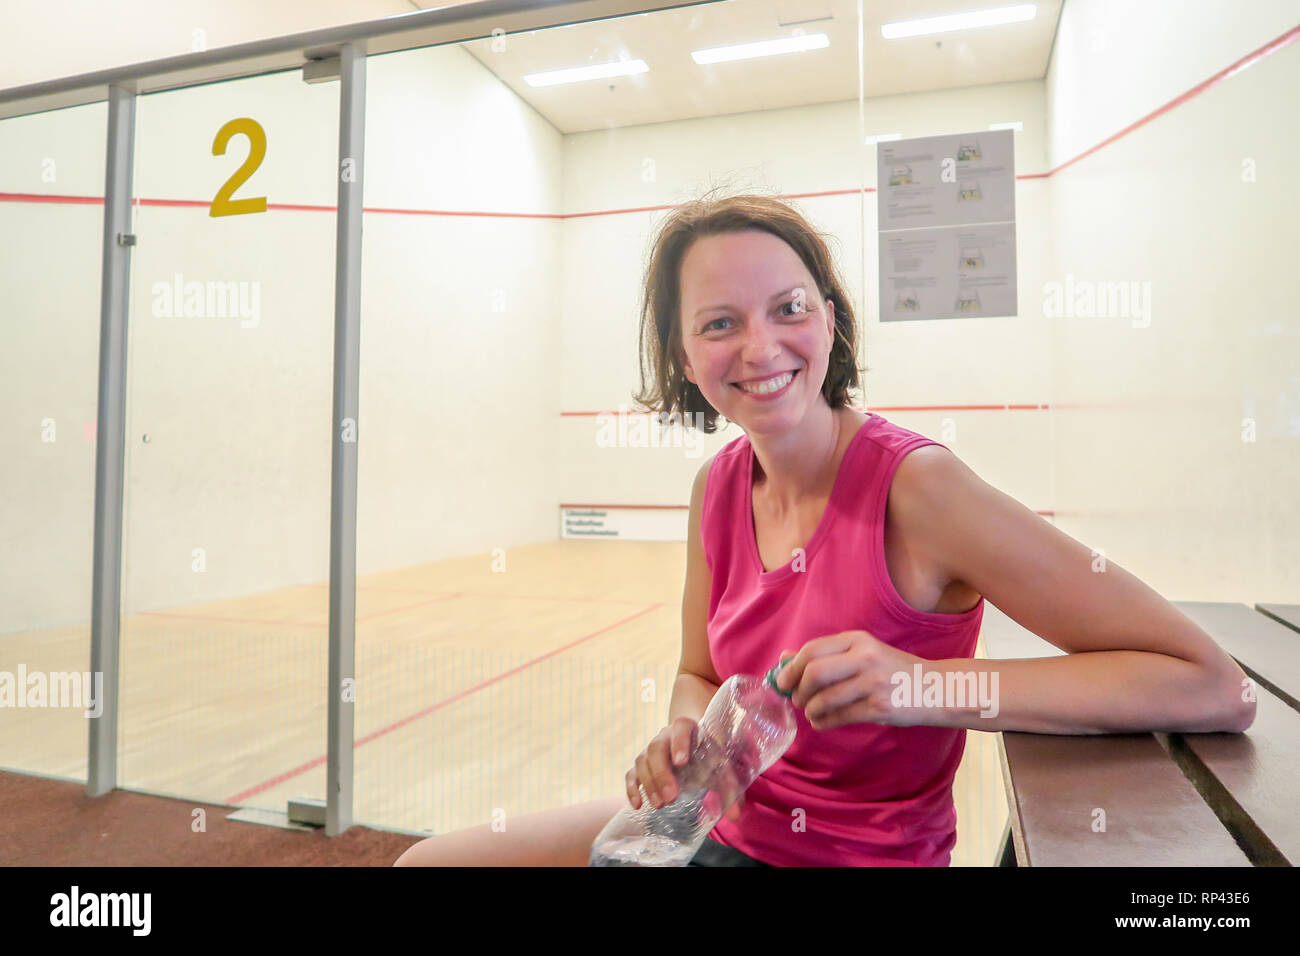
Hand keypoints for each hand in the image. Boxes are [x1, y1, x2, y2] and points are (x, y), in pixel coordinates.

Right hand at [627, 719, 745, 822]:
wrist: (692, 742)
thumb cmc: (708, 755)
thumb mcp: (721, 765)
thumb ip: (730, 786)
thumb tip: (734, 815)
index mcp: (687, 728)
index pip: (681, 728)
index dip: (679, 743)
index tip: (681, 762)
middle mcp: (665, 735)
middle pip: (656, 748)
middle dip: (662, 774)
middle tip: (672, 797)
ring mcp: (650, 748)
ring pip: (642, 761)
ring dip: (649, 784)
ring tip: (660, 805)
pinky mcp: (641, 764)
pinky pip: (631, 773)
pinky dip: (631, 788)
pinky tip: (637, 805)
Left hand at [774, 631, 926, 729]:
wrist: (936, 688)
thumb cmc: (893, 670)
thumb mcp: (863, 653)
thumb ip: (827, 654)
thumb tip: (784, 658)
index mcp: (858, 640)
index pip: (812, 650)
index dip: (791, 668)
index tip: (782, 681)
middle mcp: (865, 657)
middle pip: (814, 673)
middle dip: (798, 690)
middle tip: (796, 699)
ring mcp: (873, 683)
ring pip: (824, 699)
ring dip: (810, 710)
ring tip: (811, 713)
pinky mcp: (880, 707)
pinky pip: (840, 717)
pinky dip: (823, 722)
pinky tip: (821, 722)